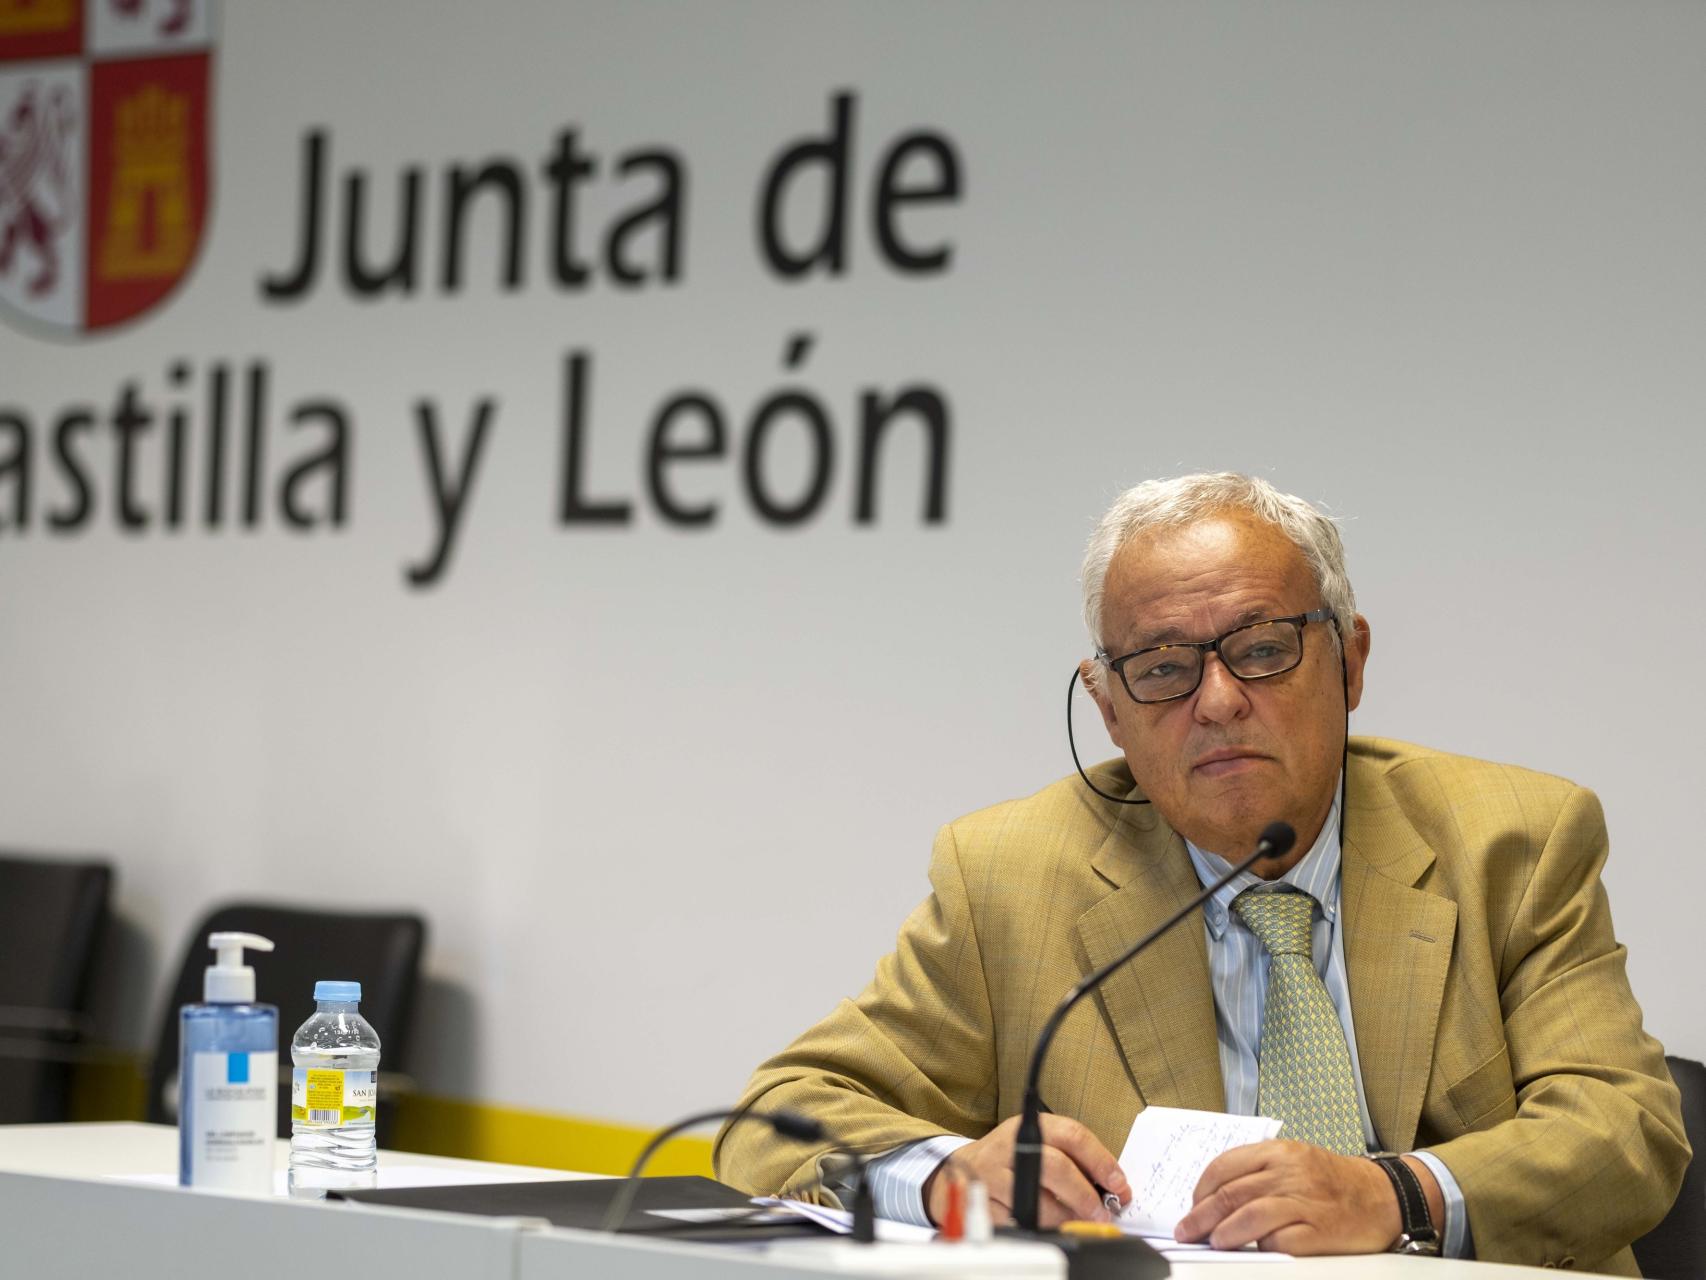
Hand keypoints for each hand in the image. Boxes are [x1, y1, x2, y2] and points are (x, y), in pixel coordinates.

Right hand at [923, 1114, 1129, 1228]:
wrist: (965, 1169)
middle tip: (1102, 1211)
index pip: (1072, 1136)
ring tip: (1077, 1222)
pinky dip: (1040, 1228)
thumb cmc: (1012, 1158)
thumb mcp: (1039, 1143)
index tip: (1118, 1183)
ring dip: (1066, 1218)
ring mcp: (994, 1175)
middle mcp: (1010, 1147)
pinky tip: (1049, 1226)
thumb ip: (1072, 1158)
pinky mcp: (984, 1203)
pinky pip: (1020, 1222)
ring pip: (1040, 1202)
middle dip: (1085, 1195)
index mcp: (1030, 1127)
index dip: (1100, 1161)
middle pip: (1057, 1168)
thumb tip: (1111, 1186)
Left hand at [1174, 1140, 1438, 1253]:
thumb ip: (1257, 1172)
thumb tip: (1214, 1196)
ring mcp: (1305, 1202)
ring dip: (1225, 1233)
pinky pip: (1282, 1241)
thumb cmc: (1333, 1180)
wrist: (1383, 1196)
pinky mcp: (1320, 1231)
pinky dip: (1263, 1247)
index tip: (1191, 1206)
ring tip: (1213, 1242)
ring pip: (1251, 1216)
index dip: (1200, 1189)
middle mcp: (1289, 1173)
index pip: (1224, 1167)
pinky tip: (1255, 1250)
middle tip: (1186, 1231)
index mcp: (1278, 1152)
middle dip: (1201, 1216)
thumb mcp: (1293, 1160)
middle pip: (1232, 1194)